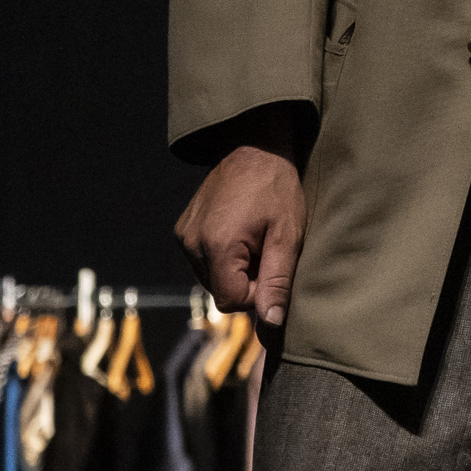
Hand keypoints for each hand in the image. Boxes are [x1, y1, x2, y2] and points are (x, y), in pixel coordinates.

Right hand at [175, 141, 305, 327]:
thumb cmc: (277, 188)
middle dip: (247, 280)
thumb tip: (272, 323)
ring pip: (212, 277)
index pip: (231, 302)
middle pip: (220, 291)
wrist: (255, 148)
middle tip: (268, 249)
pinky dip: (224, 256)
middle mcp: (191, 244)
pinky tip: (242, 232)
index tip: (274, 269)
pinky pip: (204, 260)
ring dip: (237, 268)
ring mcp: (184, 236)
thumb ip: (278, 281)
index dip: (257, 295)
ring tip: (257, 238)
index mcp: (216, 247)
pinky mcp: (183, 230)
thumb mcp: (287, 236)